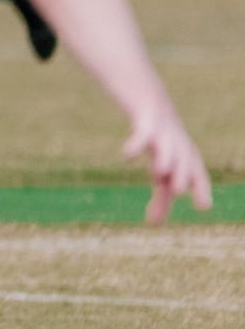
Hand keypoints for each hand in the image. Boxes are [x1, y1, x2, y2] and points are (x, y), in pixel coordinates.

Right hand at [123, 105, 212, 223]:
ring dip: (165, 160)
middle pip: (184, 164)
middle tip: (177, 190)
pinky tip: (126, 156)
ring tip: (158, 172)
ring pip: (167, 149)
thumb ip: (161, 199)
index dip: (201, 189)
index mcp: (188, 161)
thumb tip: (154, 226)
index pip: (198, 177)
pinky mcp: (146, 125)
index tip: (202, 206)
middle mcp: (179, 149)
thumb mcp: (162, 171)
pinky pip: (142, 135)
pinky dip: (135, 145)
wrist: (153, 102)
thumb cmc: (162, 146)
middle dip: (182, 175)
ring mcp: (163, 137)